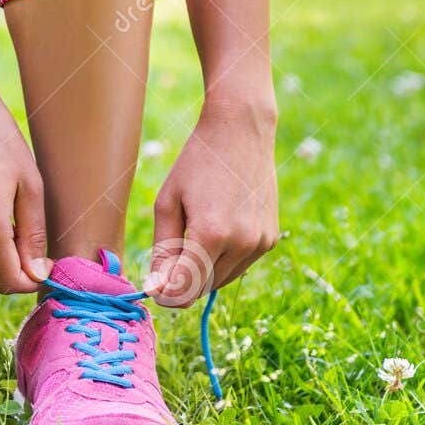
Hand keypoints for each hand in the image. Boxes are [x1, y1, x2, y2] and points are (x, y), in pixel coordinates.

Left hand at [147, 92, 278, 306]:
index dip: (164, 293)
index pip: (183, 291)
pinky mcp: (270, 240)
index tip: (154, 282)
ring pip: (220, 280)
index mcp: (211, 234)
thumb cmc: (197, 163)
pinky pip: (238, 266)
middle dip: (182, 278)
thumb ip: (162, 250)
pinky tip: (220, 225)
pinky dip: (223, 258)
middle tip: (173, 243)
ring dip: (203, 268)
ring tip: (198, 227)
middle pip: (201, 288)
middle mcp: (241, 243)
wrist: (241, 131)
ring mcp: (260, 243)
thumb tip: (157, 290)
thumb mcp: (168, 202)